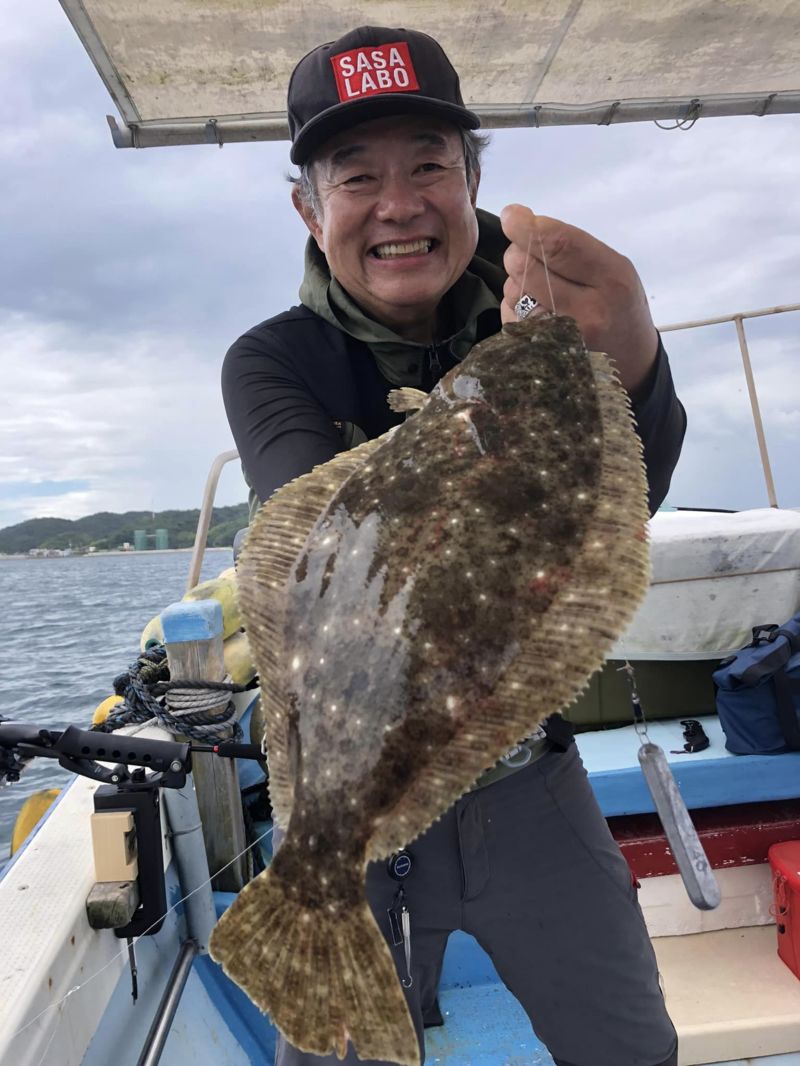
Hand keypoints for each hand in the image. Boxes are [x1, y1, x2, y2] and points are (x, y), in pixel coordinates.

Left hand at [500, 204, 658, 392]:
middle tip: (530, 256)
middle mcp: (586, 312)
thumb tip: (516, 219)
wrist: (629, 364)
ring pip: (513, 291)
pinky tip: (537, 313)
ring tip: (542, 292)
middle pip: (526, 267)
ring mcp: (560, 339)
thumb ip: (572, 246)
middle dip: (519, 253)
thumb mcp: (613, 270)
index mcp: (611, 281)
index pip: (561, 246)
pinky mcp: (538, 356)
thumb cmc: (618, 307)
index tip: (511, 215)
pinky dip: (513, 307)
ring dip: (516, 283)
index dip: (528, 227)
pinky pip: (508, 317)